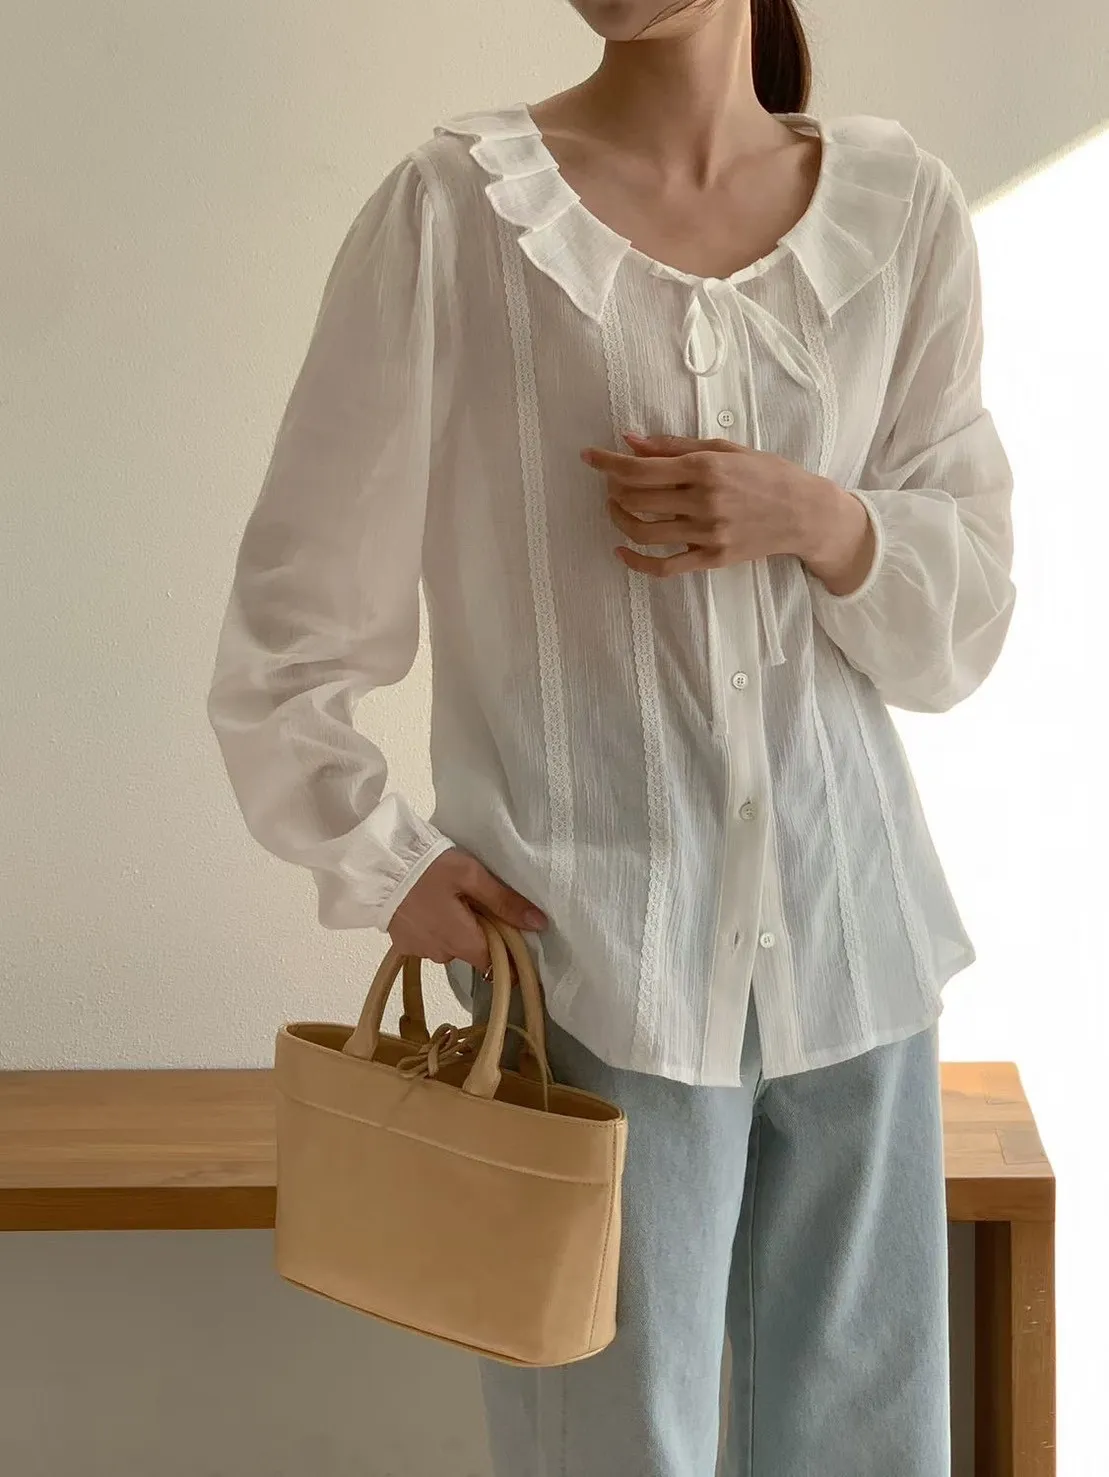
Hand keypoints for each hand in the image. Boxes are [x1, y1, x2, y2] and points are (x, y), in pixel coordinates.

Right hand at [388, 848, 547, 972]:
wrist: (377, 864)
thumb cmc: (428, 867)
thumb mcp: (472, 876)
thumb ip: (504, 902)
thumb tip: (539, 925)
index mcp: (462, 941)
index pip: (496, 965)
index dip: (509, 955)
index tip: (516, 940)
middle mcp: (441, 954)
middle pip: (473, 952)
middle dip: (481, 932)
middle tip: (478, 900)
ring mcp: (419, 950)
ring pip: (450, 946)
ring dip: (457, 928)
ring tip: (450, 897)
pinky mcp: (402, 943)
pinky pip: (430, 941)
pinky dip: (435, 927)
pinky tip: (430, 904)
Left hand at [581, 432, 872, 591]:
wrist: (806, 514)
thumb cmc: (767, 474)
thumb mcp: (726, 448)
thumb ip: (675, 446)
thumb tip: (630, 440)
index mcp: (706, 467)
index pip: (640, 468)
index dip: (607, 463)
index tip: (589, 457)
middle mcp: (704, 501)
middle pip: (636, 499)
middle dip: (614, 489)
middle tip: (611, 481)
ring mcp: (707, 534)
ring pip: (643, 532)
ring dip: (620, 519)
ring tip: (616, 508)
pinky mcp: (712, 559)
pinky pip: (664, 567)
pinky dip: (636, 562)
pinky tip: (622, 551)